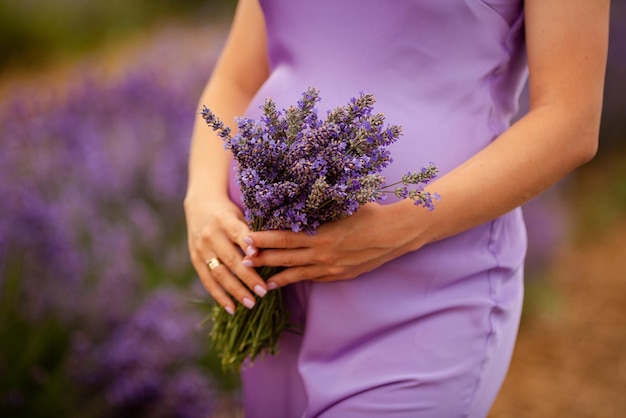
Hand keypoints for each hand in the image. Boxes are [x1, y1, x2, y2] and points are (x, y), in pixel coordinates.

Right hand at [184, 196, 267, 313]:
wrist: (200, 205)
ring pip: (219, 273)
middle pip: (230, 259)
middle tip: (263, 292)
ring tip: (251, 304)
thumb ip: (252, 232)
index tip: (259, 258)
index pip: (238, 234)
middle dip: (247, 277)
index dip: (248, 246)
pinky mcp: (195, 260)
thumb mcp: (240, 214)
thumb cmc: (229, 212)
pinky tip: (232, 309)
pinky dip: (219, 296)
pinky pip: (207, 281)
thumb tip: (271, 252)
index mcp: (224, 220)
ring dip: (235, 291)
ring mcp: (201, 249)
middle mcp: (210, 235)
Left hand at [242, 202, 418, 287]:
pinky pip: (314, 279)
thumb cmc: (370, 213)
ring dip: (277, 277)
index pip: (284, 238)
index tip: (248, 239)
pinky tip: (288, 282)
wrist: (396, 233)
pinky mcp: (340, 275)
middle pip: (285, 258)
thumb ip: (320, 207)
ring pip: (297, 274)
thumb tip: (300, 197)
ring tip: (260, 281)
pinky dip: (298, 280)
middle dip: (262, 260)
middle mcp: (323, 254)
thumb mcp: (342, 205)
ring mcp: (332, 267)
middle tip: (243, 261)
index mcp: (321, 234)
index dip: (264, 240)